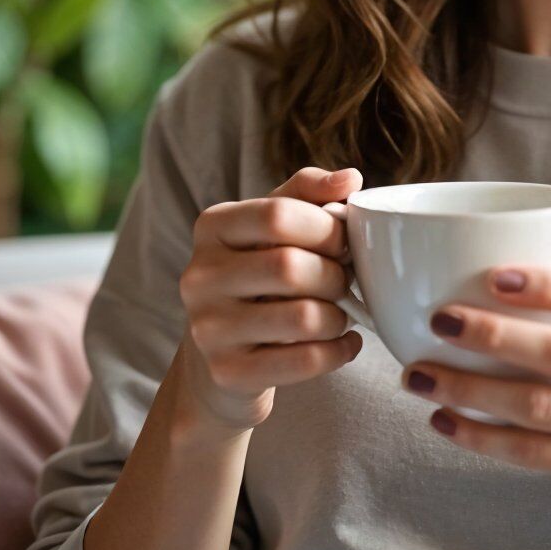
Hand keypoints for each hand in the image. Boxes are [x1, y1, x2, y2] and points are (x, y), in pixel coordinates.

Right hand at [177, 165, 364, 432]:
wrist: (219, 356)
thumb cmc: (257, 278)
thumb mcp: (273, 227)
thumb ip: (309, 194)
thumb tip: (350, 178)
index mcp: (212, 228)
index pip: (278, 215)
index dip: (326, 227)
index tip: (344, 241)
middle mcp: (200, 276)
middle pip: (290, 267)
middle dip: (335, 275)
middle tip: (344, 282)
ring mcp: (208, 328)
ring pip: (302, 317)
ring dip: (338, 316)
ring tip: (340, 315)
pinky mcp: (227, 372)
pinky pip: (304, 361)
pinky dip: (339, 351)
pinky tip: (344, 344)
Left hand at [399, 264, 550, 536]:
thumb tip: (459, 267)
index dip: (546, 284)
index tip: (490, 276)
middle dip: (492, 334)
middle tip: (439, 320)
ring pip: (537, 405)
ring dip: (468, 390)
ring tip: (418, 376)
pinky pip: (532, 452)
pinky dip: (480, 436)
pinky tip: (442, 419)